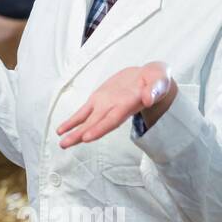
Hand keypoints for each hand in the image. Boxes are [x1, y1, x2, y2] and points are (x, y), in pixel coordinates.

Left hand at [56, 61, 175, 148]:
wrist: (149, 77)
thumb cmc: (156, 80)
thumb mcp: (160, 80)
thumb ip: (155, 88)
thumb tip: (149, 98)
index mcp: (129, 104)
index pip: (113, 119)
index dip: (100, 128)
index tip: (87, 137)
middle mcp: (115, 108)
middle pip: (96, 124)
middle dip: (81, 135)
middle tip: (65, 144)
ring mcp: (106, 105)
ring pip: (88, 121)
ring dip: (74, 132)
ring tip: (62, 142)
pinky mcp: (99, 99)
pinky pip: (84, 112)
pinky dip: (73, 121)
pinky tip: (61, 130)